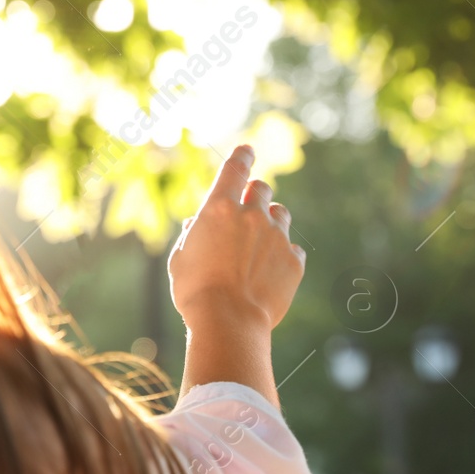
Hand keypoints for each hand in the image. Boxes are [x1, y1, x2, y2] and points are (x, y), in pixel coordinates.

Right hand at [169, 147, 304, 405]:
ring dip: (270, 222)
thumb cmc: (196, 292)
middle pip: (261, 189)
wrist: (229, 323)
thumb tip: (196, 224)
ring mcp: (277, 237)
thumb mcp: (180, 259)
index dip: (242, 156)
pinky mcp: (294, 261)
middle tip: (246, 213)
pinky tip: (269, 272)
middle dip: (254, 196)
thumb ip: (192, 235)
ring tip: (258, 245)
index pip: (235, 168)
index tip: (247, 150)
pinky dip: (282, 254)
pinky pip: (292, 248)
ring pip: (280, 215)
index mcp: (220, 209)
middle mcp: (252, 216)